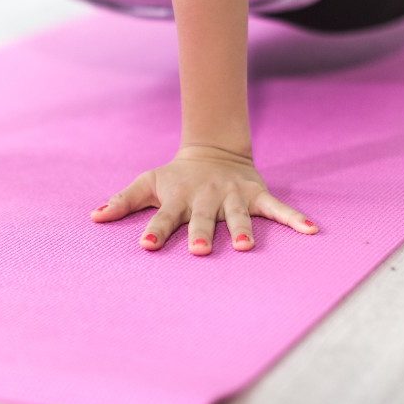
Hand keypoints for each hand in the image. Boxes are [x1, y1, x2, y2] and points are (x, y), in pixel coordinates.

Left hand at [89, 144, 318, 254]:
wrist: (213, 151)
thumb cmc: (175, 177)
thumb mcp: (147, 183)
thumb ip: (122, 201)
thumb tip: (93, 217)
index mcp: (178, 198)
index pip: (163, 216)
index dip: (154, 230)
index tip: (146, 245)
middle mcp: (205, 198)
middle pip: (202, 219)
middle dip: (200, 234)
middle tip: (198, 251)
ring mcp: (232, 197)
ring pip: (238, 215)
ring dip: (243, 229)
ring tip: (246, 247)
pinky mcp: (256, 195)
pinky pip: (278, 209)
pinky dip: (294, 219)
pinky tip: (311, 231)